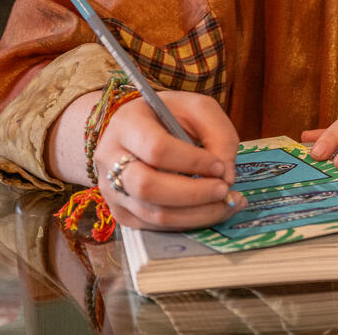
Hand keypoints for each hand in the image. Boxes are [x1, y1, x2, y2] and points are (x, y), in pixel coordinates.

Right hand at [92, 92, 243, 230]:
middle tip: (224, 190)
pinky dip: (187, 223)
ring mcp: (111, 189)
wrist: (138, 130)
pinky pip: (154, 227)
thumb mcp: (199, 109)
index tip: (220, 167)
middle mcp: (110, 158)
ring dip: (196, 214)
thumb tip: (227, 177)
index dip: (192, 162)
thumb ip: (220, 136)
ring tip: (226, 204)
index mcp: (127, 123)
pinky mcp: (121, 212)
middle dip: (193, 194)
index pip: (156, 149)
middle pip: (148, 187)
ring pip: (153, 214)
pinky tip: (210, 211)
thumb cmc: (170, 116)